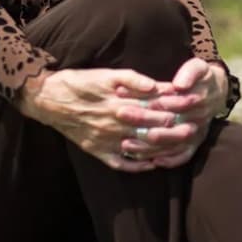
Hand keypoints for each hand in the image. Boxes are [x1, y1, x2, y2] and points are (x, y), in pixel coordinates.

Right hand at [16, 67, 193, 172]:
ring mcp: (107, 141)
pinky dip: (138, 166)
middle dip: (173, 130)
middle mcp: (115, 125)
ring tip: (179, 147)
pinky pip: (122, 164)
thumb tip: (154, 85)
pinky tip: (151, 164)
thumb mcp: (104, 75)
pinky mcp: (98, 152)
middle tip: (192, 129)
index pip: (153, 108)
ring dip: (161, 148)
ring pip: (140, 149)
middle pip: (151, 129)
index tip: (189, 108)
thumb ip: (130, 79)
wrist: (49, 100)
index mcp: (118, 104)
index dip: (172, 108)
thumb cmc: (79, 83)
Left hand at [116, 58, 228, 169]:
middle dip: (146, 124)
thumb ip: (189, 73)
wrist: (216, 93)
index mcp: (197, 100)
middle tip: (123, 117)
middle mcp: (197, 121)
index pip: (178, 104)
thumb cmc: (201, 77)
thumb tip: (179, 84)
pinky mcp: (194, 145)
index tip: (139, 100)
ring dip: (151, 147)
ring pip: (174, 145)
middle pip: (172, 127)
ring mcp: (196, 135)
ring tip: (126, 144)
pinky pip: (183, 156)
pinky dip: (170, 160)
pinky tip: (152, 161)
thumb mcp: (198, 67)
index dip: (161, 103)